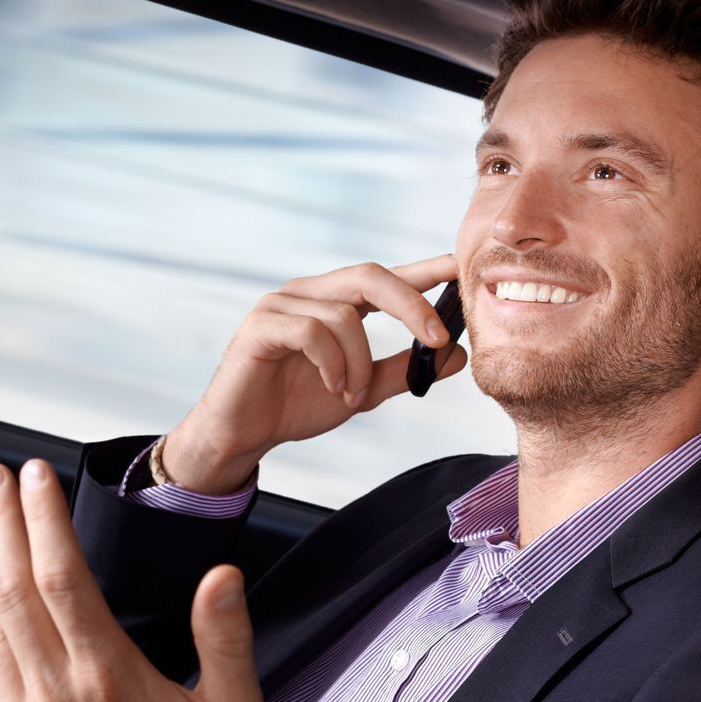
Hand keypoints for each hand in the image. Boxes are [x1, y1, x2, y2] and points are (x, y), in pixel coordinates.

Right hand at [163, 254, 468, 491]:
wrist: (243, 434)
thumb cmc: (295, 406)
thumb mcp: (363, 390)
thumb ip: (404, 370)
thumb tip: (456, 354)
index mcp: (334, 302)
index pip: (384, 277)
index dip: (422, 270)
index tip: (457, 267)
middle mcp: (309, 294)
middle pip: (369, 276)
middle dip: (410, 305)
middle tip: (437, 340)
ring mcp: (282, 305)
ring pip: (344, 315)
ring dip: (361, 363)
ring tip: (353, 395)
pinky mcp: (261, 325)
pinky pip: (312, 332)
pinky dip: (333, 363)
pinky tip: (333, 388)